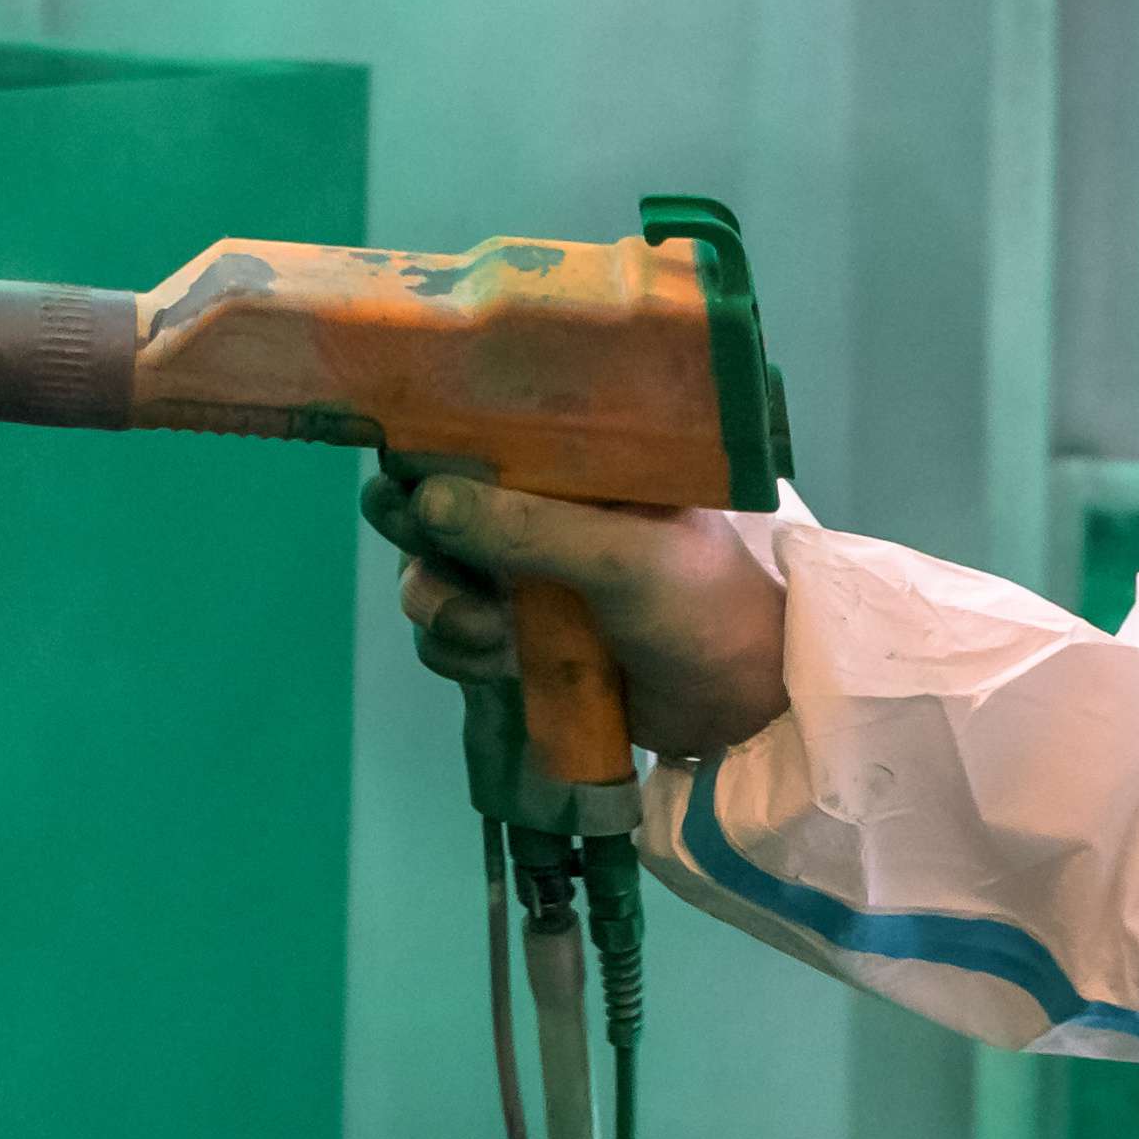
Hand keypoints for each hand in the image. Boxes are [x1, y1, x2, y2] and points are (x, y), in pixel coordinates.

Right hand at [364, 464, 794, 758]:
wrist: (736, 709)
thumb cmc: (701, 605)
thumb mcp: (624, 556)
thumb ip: (528, 526)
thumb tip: (425, 499)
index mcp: (570, 460)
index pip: (476, 429)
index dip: (425, 444)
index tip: (403, 474)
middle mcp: (535, 507)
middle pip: (429, 500)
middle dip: (412, 531)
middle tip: (427, 549)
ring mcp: (521, 574)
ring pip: (429, 573)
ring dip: (437, 601)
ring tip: (485, 631)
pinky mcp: (514, 637)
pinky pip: (446, 637)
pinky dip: (455, 653)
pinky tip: (496, 663)